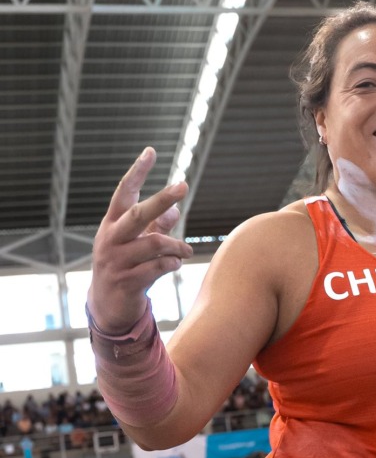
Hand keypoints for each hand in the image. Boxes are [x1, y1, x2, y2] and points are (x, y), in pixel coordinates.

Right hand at [88, 148, 193, 332]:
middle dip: (162, 199)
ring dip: (177, 245)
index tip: (150, 151)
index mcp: (112, 224)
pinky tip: (175, 264)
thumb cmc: (125, 266)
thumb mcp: (136, 243)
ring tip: (186, 250)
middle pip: (138, 214)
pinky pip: (158, 267)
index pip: (124, 192)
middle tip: (183, 186)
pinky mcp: (127, 281)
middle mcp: (111, 239)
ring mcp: (117, 261)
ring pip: (154, 243)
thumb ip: (155, 226)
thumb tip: (175, 208)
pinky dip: (172, 263)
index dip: (137, 172)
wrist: (108, 306)